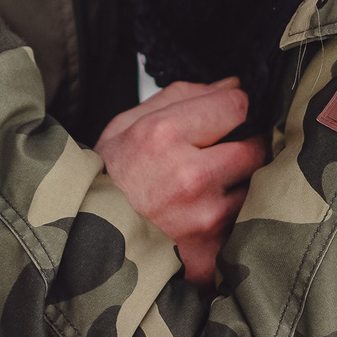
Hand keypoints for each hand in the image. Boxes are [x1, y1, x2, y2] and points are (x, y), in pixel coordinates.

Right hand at [96, 80, 269, 287]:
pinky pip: (242, 226)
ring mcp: (205, 218)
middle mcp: (191, 177)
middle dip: (241, 148)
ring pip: (252, 188)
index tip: (224, 117)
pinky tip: (203, 218)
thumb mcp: (124, 125)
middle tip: (219, 155)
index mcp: (165, 135)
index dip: (232, 109)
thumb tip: (232, 84)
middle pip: (254, 148)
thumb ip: (182, 96)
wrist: (81, 244)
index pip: (236, 106)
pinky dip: (230, 220)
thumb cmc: (104, 180)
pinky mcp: (212, 251)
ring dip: (237, 186)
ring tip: (205, 191)